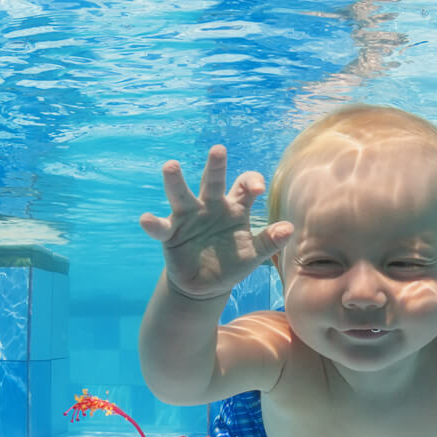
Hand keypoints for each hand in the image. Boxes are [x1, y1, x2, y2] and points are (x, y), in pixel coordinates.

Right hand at [139, 145, 293, 300]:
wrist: (206, 285)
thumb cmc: (232, 263)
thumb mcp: (254, 254)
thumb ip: (270, 241)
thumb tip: (289, 228)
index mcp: (235, 207)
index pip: (244, 185)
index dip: (251, 182)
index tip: (256, 190)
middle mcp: (210, 205)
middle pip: (212, 181)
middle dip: (216, 166)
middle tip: (218, 150)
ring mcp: (188, 217)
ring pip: (181, 194)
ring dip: (176, 181)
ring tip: (171, 166)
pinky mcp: (170, 233)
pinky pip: (160, 226)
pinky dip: (152, 224)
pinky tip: (146, 219)